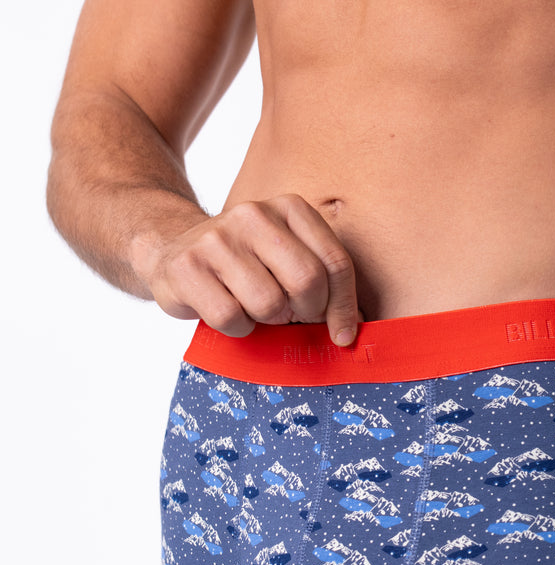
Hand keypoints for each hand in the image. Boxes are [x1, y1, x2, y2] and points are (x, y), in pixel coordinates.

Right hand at [136, 193, 361, 343]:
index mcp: (290, 208)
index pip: (335, 262)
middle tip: (291, 316)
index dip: (343, 306)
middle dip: (305, 313)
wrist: (172, 249)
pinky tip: (226, 309)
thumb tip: (350, 330)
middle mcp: (254, 214)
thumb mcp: (288, 258)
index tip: (342, 334)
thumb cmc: (245, 264)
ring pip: (269, 304)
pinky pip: (232, 318)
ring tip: (252, 306)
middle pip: (307, 282)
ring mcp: (217, 238)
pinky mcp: (188, 267)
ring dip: (266, 321)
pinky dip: (236, 328)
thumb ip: (323, 283)